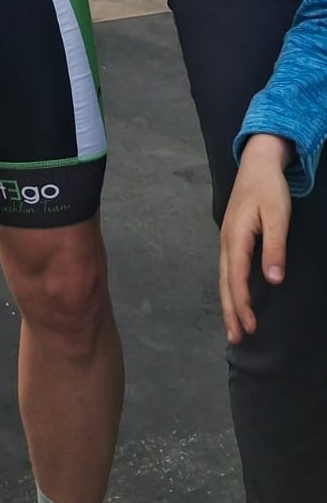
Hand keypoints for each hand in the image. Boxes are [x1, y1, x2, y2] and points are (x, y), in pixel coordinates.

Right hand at [218, 134, 292, 343]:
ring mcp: (227, 240)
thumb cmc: (269, 188)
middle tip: (235, 339)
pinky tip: (235, 299)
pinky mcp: (232, 238)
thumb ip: (274, 248)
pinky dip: (230, 289)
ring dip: (228, 304)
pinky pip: (228, 270)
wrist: (258, 163)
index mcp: (236, 237)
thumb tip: (273, 280)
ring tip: (233, 328)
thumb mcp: (277, 215)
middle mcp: (226, 241)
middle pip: (225, 283)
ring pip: (224, 278)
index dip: (242, 304)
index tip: (249, 327)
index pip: (237, 278)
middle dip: (230, 312)